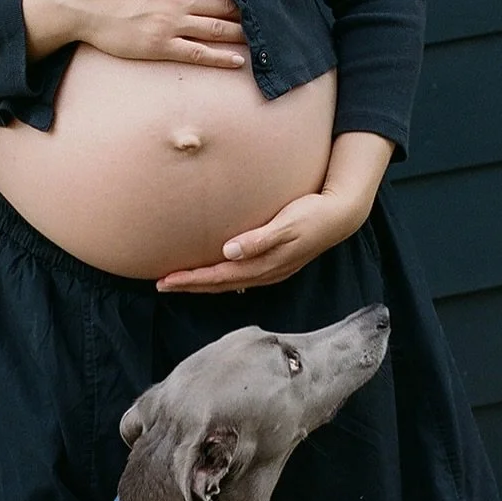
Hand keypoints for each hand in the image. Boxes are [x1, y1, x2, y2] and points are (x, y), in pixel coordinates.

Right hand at [70, 0, 248, 67]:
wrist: (80, 3)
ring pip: (215, 29)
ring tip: (261, 39)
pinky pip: (198, 53)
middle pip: (222, 5)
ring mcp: (171, 24)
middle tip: (269, 17)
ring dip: (240, 34)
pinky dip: (220, 57)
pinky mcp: (160, 46)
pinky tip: (238, 61)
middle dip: (247, 11)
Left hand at [156, 188, 363, 292]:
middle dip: (190, 286)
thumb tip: (230, 251)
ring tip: (179, 282)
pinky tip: (212, 273)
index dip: (191, 280)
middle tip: (160, 284)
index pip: (219, 276)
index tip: (165, 280)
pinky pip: (240, 276)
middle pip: (220, 284)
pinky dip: (221, 278)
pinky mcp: (274, 263)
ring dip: (203, 284)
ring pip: (229, 282)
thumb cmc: (313, 214)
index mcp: (264, 264)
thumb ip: (260, 239)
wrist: (341, 215)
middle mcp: (265, 272)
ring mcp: (270, 270)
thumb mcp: (288, 223)